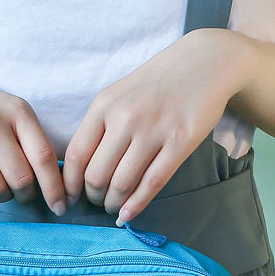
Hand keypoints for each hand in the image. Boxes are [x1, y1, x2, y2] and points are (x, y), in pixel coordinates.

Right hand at [0, 60, 66, 212]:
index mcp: (17, 111)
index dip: (55, 189)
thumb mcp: (9, 110)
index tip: (61, 206)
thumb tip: (54, 185)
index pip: (43, 158)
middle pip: (20, 180)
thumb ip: (29, 141)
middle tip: (20, 193)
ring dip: (0, 197)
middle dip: (25, 195)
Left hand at [62, 29, 253, 221]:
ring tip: (114, 207)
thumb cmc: (156, 83)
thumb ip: (99, 126)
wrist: (205, 61)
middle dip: (93, 198)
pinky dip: (137, 204)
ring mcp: (154, 130)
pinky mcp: (180, 142)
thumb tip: (80, 169)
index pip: (76, 156)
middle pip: (96, 175)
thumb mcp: (119, 94)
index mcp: (104, 105)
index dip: (70, 184)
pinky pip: (152, 182)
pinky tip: (129, 214)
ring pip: (122, 183)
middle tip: (98, 203)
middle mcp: (125, 118)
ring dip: (114, 204)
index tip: (71, 197)